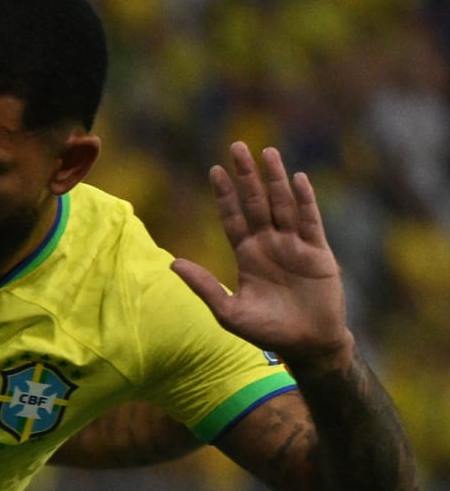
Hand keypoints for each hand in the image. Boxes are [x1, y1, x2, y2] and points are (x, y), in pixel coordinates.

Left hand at [172, 143, 354, 370]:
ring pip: (282, 204)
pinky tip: (298, 179)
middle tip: (236, 147)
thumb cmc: (267, 331)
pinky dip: (305, 200)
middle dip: (246, 176)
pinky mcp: (318, 252)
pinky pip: (310, 221)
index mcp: (247, 255)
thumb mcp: (229, 311)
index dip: (224, 195)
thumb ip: (204, 286)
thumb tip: (172, 263)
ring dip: (275, 179)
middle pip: (256, 202)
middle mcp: (270, 244)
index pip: (233, 218)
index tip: (214, 170)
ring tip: (266, 153)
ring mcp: (294, 245)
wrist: (307, 344)